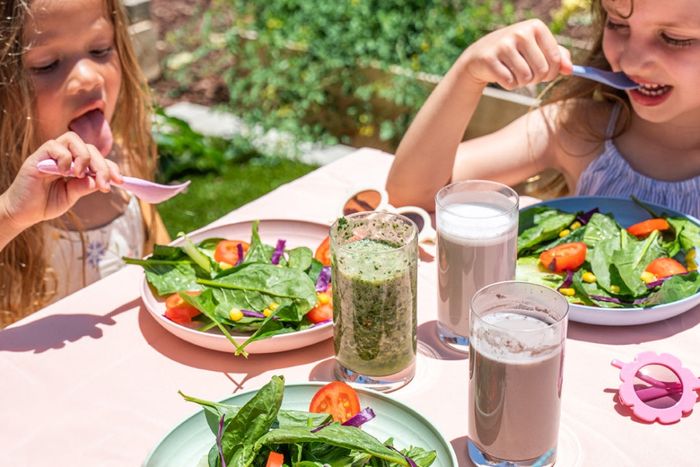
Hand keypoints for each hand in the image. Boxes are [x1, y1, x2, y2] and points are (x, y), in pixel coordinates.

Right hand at [0, 131, 122, 230]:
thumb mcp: (71, 196)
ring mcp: (51, 154)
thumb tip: (99, 180)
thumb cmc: (46, 203)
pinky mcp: (38, 157)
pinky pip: (54, 146)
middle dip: (102, 165)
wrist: (23, 213)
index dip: (110, 167)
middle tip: (104, 184)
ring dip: (83, 157)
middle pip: (89, 148)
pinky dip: (64, 158)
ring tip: (81, 175)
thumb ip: (84, 187)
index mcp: (75, 164)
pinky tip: (64, 173)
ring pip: (73, 139)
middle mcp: (64, 156)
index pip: (97, 158)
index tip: (119, 181)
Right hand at [459, 19, 572, 89]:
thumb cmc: (514, 53)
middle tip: (527, 75)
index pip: (556, 59)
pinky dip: (509, 85)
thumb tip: (570, 70)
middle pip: (542, 70)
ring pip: (525, 78)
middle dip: (536, 79)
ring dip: (522, 82)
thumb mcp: (537, 49)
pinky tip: (502, 75)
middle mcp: (520, 32)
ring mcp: (503, 44)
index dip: (553, 73)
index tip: (545, 74)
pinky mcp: (490, 59)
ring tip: (514, 73)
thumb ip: (558, 57)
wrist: (480, 55)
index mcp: (535, 26)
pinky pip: (509, 82)